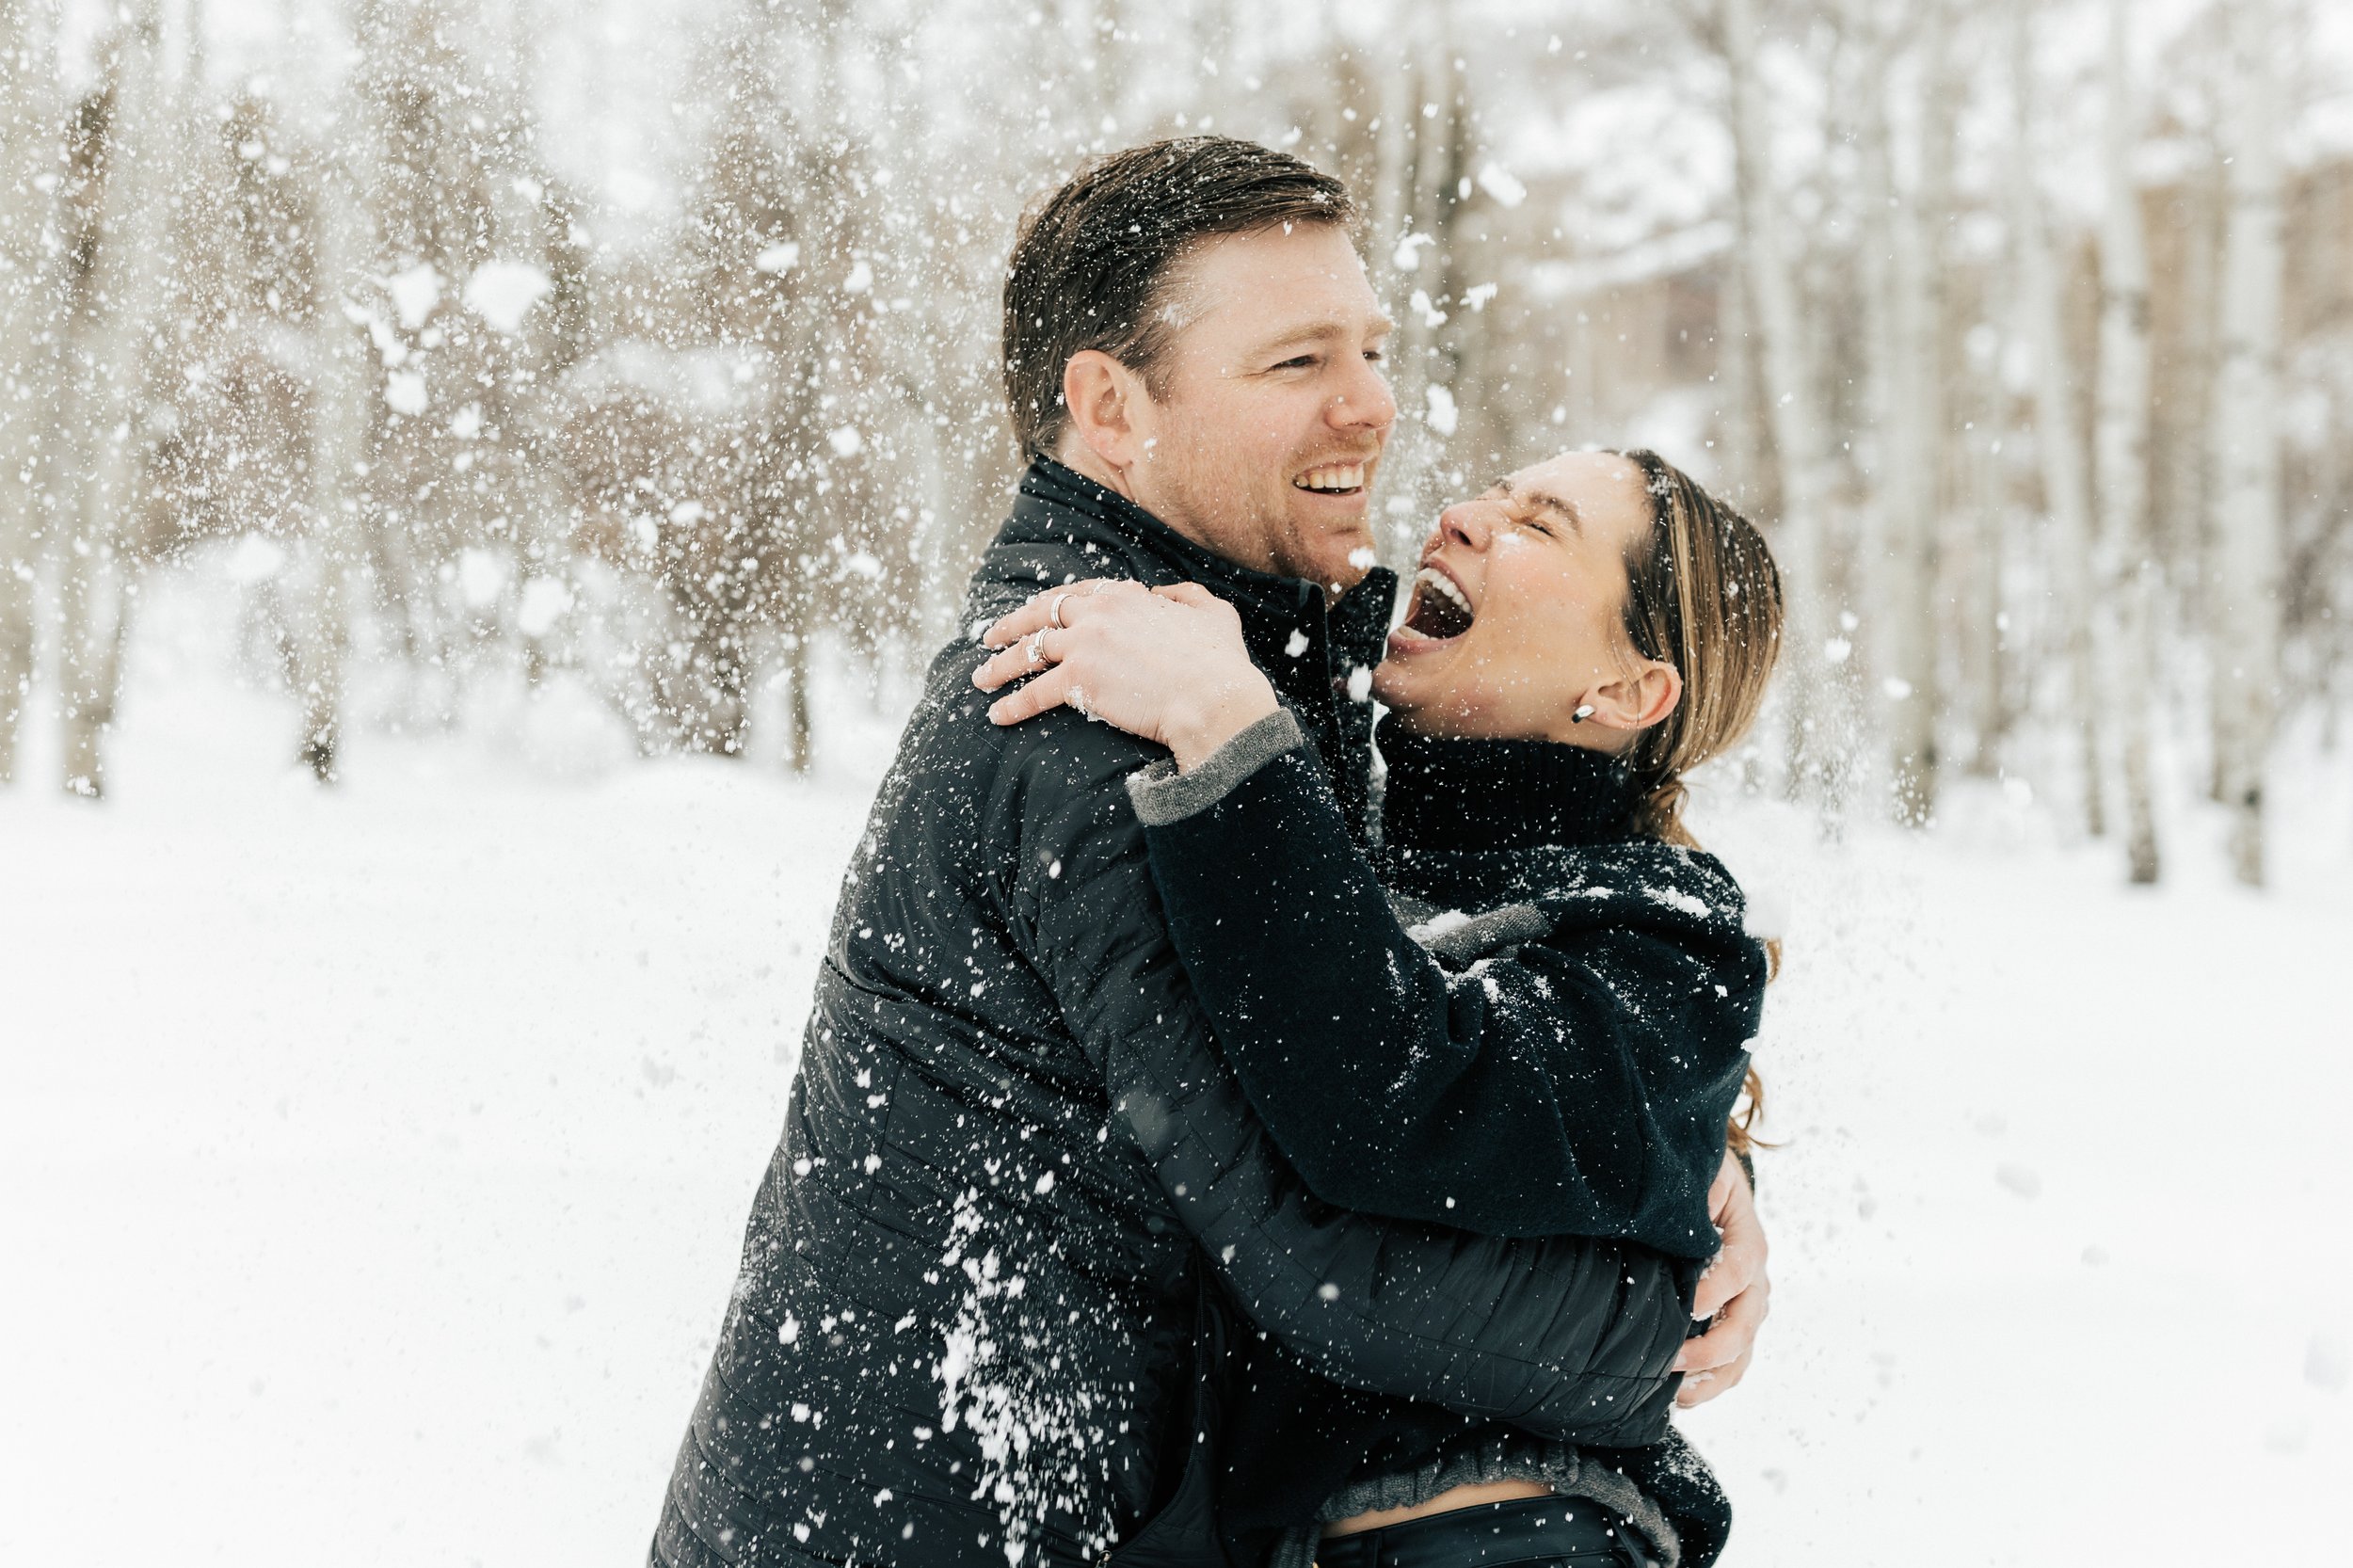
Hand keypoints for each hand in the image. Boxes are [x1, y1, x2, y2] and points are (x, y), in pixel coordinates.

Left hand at [972, 579, 1278, 769]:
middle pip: (1041, 614)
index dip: (1052, 604)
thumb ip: (1186, 595)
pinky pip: (1034, 693)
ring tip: (981, 678)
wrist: (1213, 698)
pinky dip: (1012, 704)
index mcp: (1125, 595)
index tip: (1038, 613)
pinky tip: (997, 714)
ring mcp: (1084, 645)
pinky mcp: (1078, 681)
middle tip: (990, 636)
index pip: (1077, 594)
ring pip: (1029, 652)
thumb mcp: (1213, 612)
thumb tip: (1166, 592)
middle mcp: (1098, 613)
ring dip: (1000, 665)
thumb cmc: (1220, 663)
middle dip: (1011, 625)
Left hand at [1673, 1151, 1769, 1407]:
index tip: (1688, 1307)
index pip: (1741, 1268)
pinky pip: (1732, 1363)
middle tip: (1670, 1358)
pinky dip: (1711, 1384)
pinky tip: (1682, 1396)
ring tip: (1679, 1393)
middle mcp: (1754, 1280)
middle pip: (1745, 1322)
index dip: (1717, 1290)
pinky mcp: (1731, 1323)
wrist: (1709, 1187)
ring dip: (1712, 1376)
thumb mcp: (1703, 1173)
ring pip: (1742, 1352)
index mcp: (1748, 1240)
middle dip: (1710, 1348)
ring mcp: (1746, 1306)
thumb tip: (1686, 1205)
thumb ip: (1698, 1189)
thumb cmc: (1701, 1179)